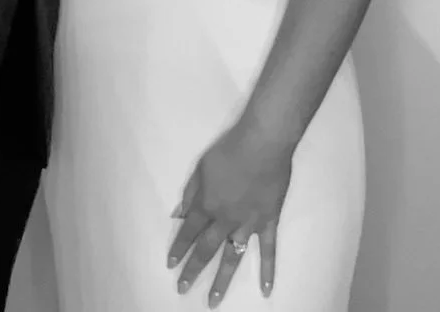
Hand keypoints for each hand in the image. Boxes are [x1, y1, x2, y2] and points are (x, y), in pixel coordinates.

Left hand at [168, 119, 292, 305]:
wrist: (263, 144)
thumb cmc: (230, 150)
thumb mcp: (201, 166)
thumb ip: (190, 192)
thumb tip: (179, 214)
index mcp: (206, 205)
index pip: (188, 231)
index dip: (178, 247)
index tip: (170, 263)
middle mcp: (224, 220)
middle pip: (206, 249)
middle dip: (192, 270)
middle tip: (182, 288)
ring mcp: (248, 225)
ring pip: (232, 257)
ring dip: (222, 280)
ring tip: (214, 301)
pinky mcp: (269, 223)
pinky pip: (268, 251)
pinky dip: (268, 271)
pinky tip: (266, 290)